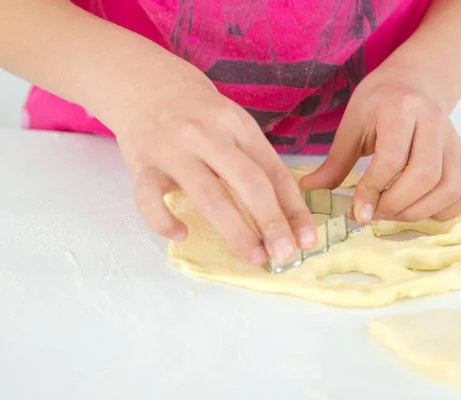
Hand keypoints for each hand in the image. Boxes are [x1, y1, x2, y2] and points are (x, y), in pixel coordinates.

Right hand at [111, 67, 315, 264]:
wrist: (144, 82)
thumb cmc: (199, 112)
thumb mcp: (234, 124)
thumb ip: (257, 161)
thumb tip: (288, 213)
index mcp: (238, 125)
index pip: (274, 172)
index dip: (294, 209)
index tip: (307, 239)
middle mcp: (208, 135)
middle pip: (249, 183)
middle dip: (272, 222)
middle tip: (284, 254)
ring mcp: (173, 149)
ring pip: (209, 196)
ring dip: (235, 232)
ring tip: (253, 257)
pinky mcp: (141, 164)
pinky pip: (150, 200)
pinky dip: (165, 222)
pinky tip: (181, 233)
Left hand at [299, 66, 460, 222]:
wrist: (415, 82)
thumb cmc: (380, 101)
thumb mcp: (352, 123)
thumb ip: (335, 161)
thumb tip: (310, 190)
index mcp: (401, 110)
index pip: (392, 158)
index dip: (373, 190)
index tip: (357, 210)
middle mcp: (434, 123)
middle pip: (425, 176)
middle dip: (395, 204)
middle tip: (373, 213)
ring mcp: (453, 141)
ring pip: (448, 189)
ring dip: (417, 212)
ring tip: (391, 212)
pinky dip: (441, 212)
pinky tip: (416, 209)